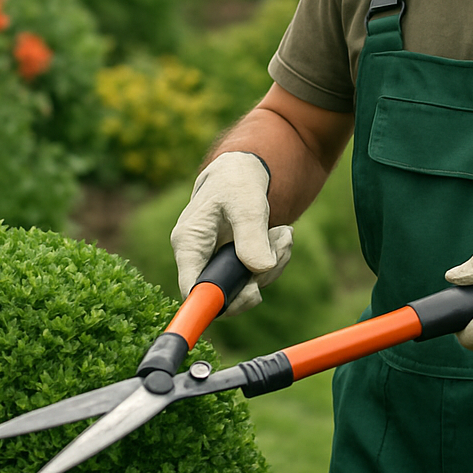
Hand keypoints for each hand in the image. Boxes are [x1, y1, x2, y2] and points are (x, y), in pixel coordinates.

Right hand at [170, 151, 292, 310]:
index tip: (252, 293)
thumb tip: (260, 269)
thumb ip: (251, 236)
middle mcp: (198, 258)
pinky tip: (281, 236)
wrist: (242, 170)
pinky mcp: (233, 263)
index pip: (191, 289)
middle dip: (260, 277)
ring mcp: (216, 262)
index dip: (217, 302)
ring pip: (246, 287)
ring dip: (274, 265)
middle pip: (225, 294)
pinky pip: (256, 276)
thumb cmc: (236, 180)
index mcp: (188, 242)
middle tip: (281, 245)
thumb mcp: (246, 203)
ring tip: (284, 233)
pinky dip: (275, 260)